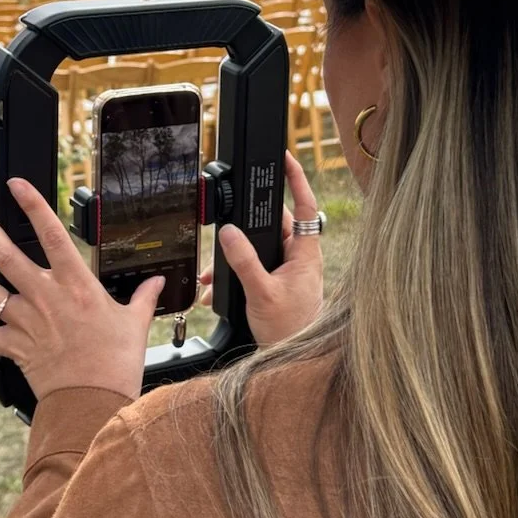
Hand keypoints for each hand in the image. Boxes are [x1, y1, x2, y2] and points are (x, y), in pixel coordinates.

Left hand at [0, 179, 162, 403]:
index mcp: (76, 285)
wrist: (93, 403)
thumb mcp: (135, 323)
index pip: (50, 234)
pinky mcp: (13, 346)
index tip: (17, 185)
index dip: (31, 204)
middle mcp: (45, 297)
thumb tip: (157, 282)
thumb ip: (143, 297)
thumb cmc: (116, 363)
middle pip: (3, 253)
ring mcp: (25, 321)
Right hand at [201, 151, 324, 346]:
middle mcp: (299, 257)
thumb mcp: (261, 293)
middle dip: (243, 230)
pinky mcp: (276, 283)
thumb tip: (229, 232)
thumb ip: (244, 261)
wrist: (293, 360)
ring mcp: (288, 270)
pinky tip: (215, 289)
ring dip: (233, 258)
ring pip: (257, 248)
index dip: (296, 178)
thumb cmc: (289, 331)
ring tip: (211, 275)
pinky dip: (234, 274)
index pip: (306, 205)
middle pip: (272, 225)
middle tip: (222, 233)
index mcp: (305, 253)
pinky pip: (253, 268)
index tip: (286, 157)